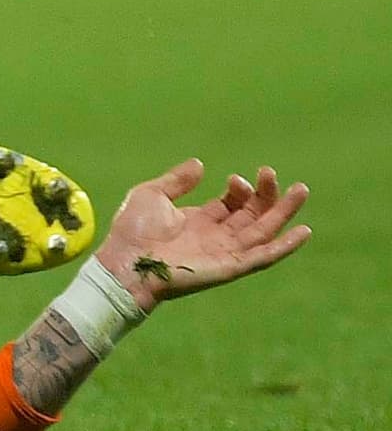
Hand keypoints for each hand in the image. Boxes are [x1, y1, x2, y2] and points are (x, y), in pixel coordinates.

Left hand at [96, 158, 311, 310]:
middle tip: (271, 172)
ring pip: (264, 231)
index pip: (232, 202)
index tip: (234, 179)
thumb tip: (199, 163)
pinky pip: (264, 256)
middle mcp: (216, 236)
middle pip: (252, 214)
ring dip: (283, 212)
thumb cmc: (132, 231)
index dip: (239, 188)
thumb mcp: (151, 195)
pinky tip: (303, 230)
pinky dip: (285, 245)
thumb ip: (177, 180)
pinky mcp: (232, 267)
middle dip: (266, 194)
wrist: (127, 262)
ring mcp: (226, 252)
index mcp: (199, 220)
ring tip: (302, 190)